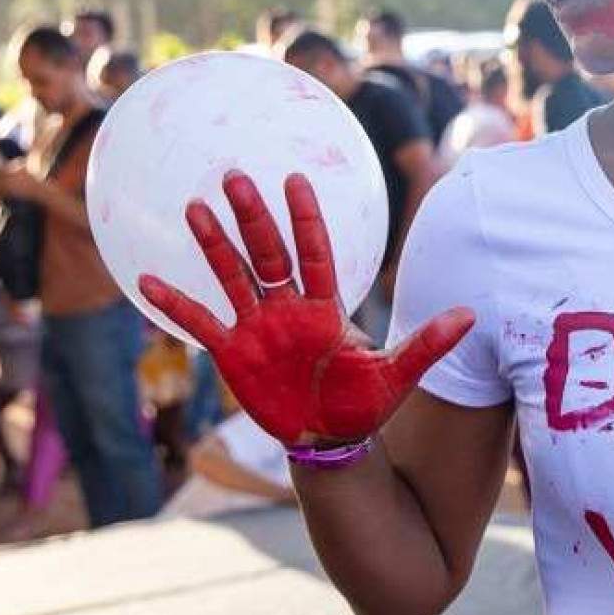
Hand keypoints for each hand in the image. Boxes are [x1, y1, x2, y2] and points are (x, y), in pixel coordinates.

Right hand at [137, 170, 471, 447]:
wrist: (331, 440)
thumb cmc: (364, 404)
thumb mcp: (396, 376)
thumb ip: (426, 345)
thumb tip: (468, 316)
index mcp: (326, 307)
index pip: (315, 253)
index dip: (305, 219)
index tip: (296, 180)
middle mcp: (289, 307)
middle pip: (268, 253)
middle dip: (253, 216)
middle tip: (235, 174)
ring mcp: (258, 326)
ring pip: (233, 275)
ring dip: (214, 244)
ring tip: (194, 207)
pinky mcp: (233, 352)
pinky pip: (200, 322)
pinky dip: (175, 304)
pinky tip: (146, 280)